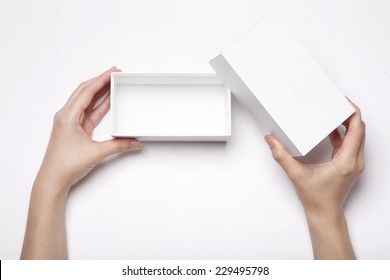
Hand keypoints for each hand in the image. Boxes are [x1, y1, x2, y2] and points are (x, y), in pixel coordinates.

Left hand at [35, 67, 141, 192]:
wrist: (53, 180)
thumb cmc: (65, 165)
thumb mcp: (96, 153)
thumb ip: (118, 146)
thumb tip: (134, 141)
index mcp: (68, 116)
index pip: (87, 91)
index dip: (101, 80)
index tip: (113, 72)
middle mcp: (67, 116)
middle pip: (85, 92)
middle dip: (100, 81)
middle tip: (114, 73)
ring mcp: (71, 123)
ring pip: (87, 101)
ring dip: (100, 92)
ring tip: (113, 84)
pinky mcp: (76, 130)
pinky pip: (89, 113)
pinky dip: (99, 106)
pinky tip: (108, 101)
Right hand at [264, 99, 364, 258]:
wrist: (324, 215)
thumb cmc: (316, 199)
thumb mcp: (296, 175)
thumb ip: (281, 156)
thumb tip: (271, 140)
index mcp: (346, 161)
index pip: (357, 129)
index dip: (352, 112)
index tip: (343, 102)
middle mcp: (354, 161)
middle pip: (359, 130)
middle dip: (349, 114)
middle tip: (336, 103)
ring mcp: (353, 163)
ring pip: (357, 137)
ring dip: (347, 124)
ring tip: (333, 113)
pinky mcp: (348, 165)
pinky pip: (350, 144)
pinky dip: (342, 135)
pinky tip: (330, 131)